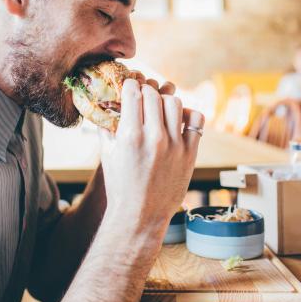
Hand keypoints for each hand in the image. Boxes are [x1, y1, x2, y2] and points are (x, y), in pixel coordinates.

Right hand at [99, 78, 203, 229]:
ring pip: (175, 102)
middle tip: (143, 96)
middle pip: (154, 94)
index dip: (130, 85)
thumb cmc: (120, 187)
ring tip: (160, 108)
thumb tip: (105, 107)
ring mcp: (174, 145)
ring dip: (166, 100)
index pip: (134, 92)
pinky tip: (179, 120)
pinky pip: (196, 120)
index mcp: (130, 135)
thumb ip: (105, 128)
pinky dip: (188, 114)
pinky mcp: (190, 153)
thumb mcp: (107, 155)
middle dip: (146, 90)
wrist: (140, 216)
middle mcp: (154, 137)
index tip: (130, 86)